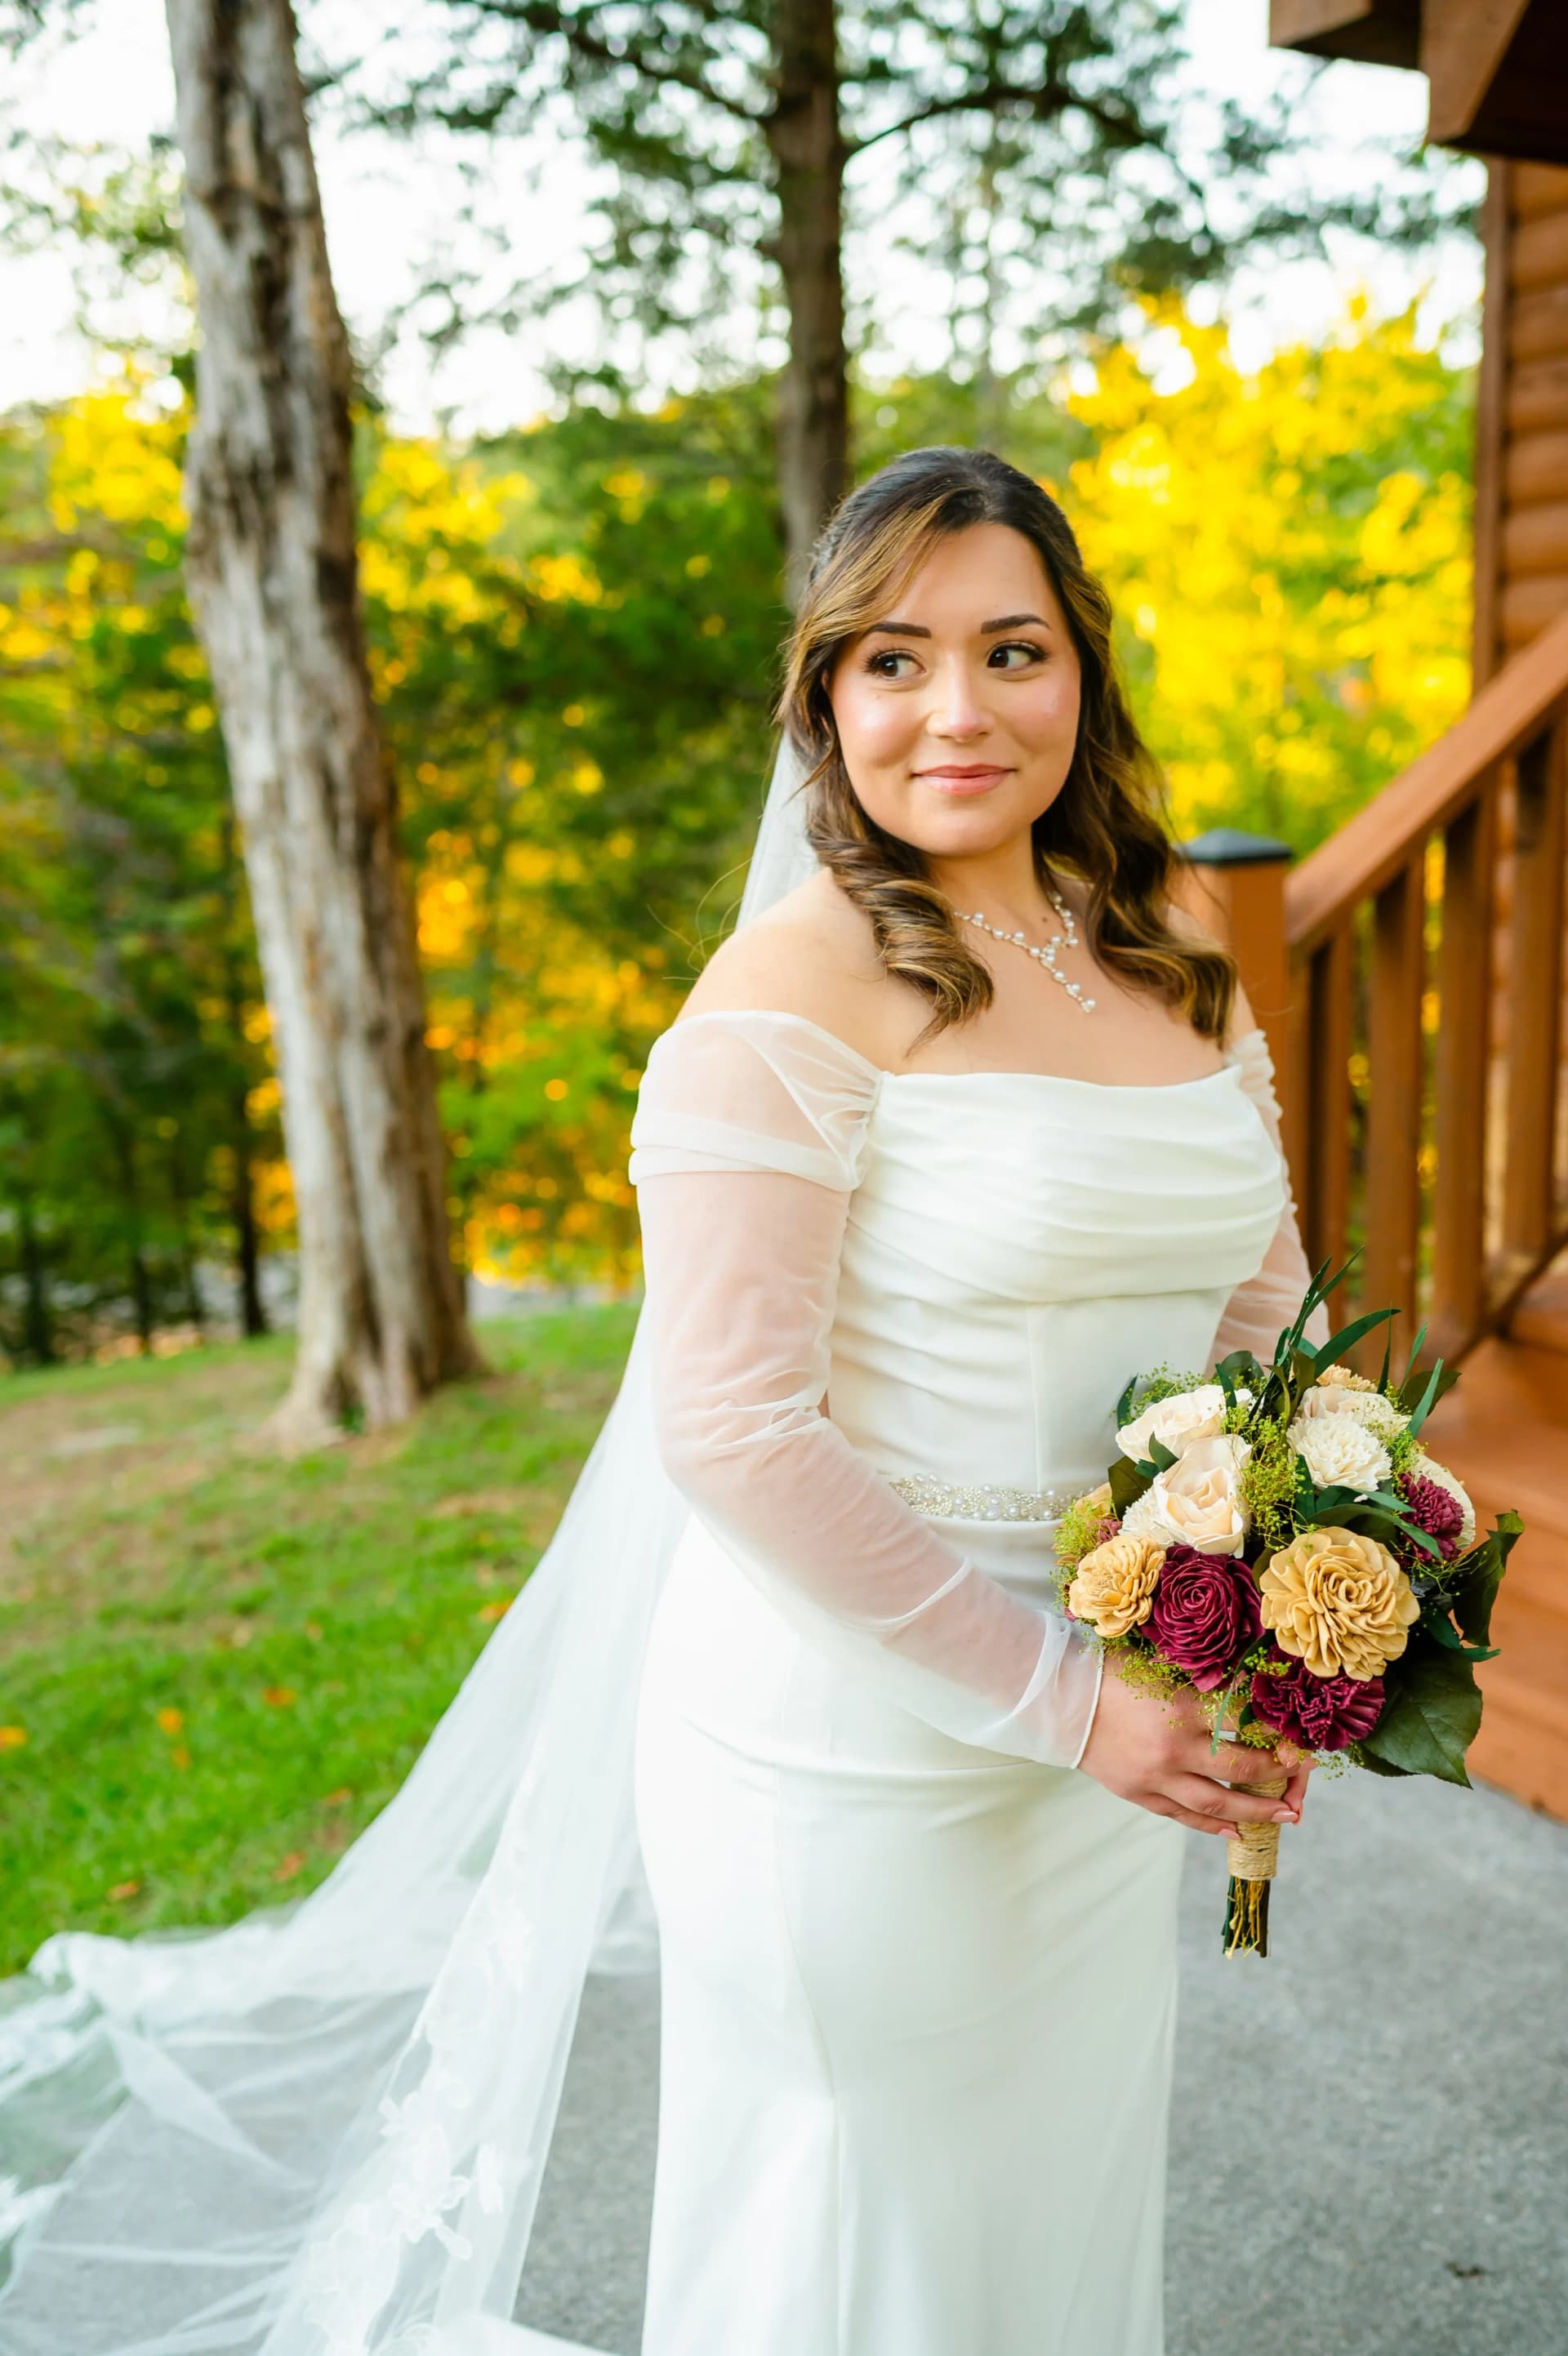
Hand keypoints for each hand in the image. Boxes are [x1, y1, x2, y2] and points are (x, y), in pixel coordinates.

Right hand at [1078, 1663, 1313, 1838]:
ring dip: (1256, 1811)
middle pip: (1241, 1767)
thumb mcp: (1158, 1665)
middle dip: (1279, 1772)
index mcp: (1180, 1707)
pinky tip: (1236, 1831)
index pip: (1244, 1722)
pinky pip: (1182, 1816)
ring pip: (1217, 1804)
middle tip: (1304, 1773)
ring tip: (1287, 1816)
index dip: (1278, 1729)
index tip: (1301, 1733)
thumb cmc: (1108, 1670)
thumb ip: (1199, 1680)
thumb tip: (1246, 1685)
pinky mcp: (1139, 1793)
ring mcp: (1155, 1777)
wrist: (1057, 1698)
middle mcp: (1173, 1748)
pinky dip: (1211, 1826)